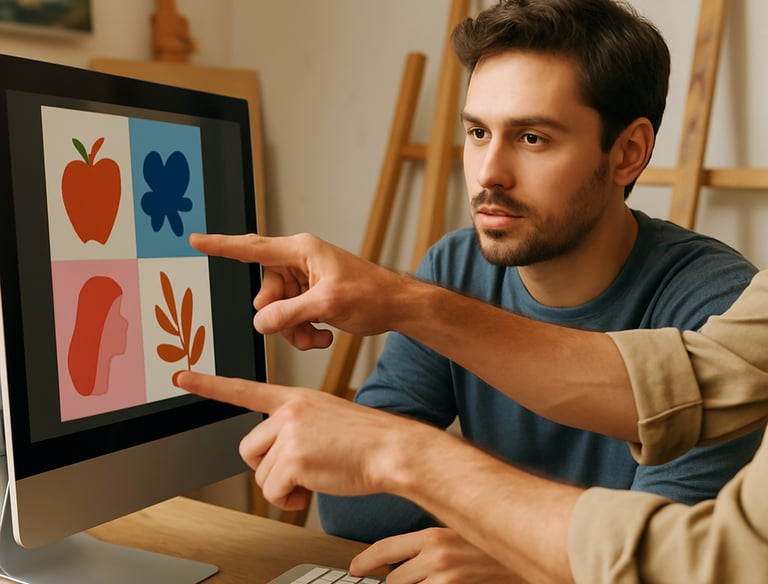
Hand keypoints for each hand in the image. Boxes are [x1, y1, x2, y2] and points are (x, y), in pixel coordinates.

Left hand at [175, 370, 436, 509]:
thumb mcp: (326, 419)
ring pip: (262, 475)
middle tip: (299, 471)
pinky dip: (291, 499)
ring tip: (314, 477)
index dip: (209, 385)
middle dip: (269, 468)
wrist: (392, 449)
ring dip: (284, 486)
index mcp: (295, 398)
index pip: (244, 389)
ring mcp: (291, 433)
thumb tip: (273, 461)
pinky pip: (275, 491)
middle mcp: (288, 412)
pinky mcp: (295, 458)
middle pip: (249, 450)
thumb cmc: (365, 440)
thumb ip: (294, 429)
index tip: (181, 376)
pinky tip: (314, 487)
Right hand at [189, 232, 406, 349]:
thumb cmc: (372, 294)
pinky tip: (324, 335)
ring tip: (318, 337)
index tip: (196, 241)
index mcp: (301, 250)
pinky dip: (304, 331)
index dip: (221, 246)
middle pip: (266, 292)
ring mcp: (306, 280)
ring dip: (294, 329)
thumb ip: (289, 313)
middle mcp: (300, 261)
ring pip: (278, 309)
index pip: (252, 248)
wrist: (396, 307)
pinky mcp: (312, 296)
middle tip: (300, 326)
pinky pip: (292, 316)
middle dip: (279, 316)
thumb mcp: (327, 304)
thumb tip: (259, 322)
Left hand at [350, 528, 521, 582]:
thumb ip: (432, 543)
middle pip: (394, 581)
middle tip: (414, 580)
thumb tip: (404, 556)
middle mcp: (436, 558)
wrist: (530, 556)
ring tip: (438, 579)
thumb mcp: (460, 534)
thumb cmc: (496, 546)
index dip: (365, 561)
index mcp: (434, 536)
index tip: (356, 569)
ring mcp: (446, 581)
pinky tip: (448, 582)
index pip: (386, 549)